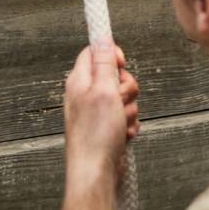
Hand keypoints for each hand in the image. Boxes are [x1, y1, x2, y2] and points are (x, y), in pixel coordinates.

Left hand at [64, 42, 139, 183]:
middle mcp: (86, 94)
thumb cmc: (95, 136)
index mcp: (80, 80)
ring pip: (124, 97)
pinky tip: (122, 134)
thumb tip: (102, 36)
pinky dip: (129, 125)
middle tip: (119, 101)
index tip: (121, 64)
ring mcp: (97, 111)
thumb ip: (104, 62)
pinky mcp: (107, 126)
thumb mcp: (103, 90)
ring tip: (119, 122)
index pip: (95, 52)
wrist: (96, 173)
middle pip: (115, 75)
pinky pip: (126, 116)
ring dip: (129, 110)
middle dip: (126, 88)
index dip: (111, 55)